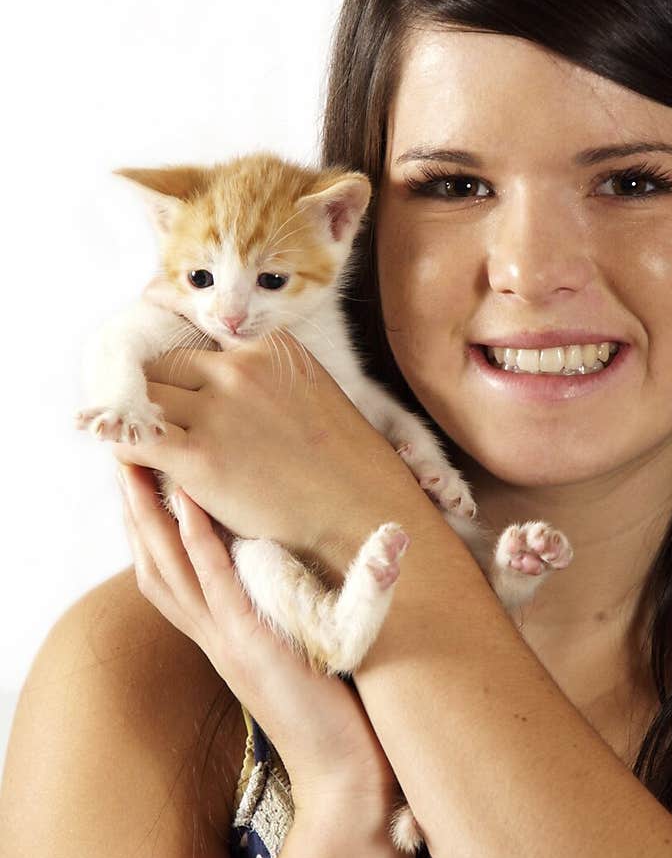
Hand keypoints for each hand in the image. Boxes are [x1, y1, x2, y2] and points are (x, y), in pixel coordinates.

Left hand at [109, 333, 435, 577]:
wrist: (362, 516)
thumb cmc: (348, 470)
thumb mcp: (316, 398)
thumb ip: (271, 384)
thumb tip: (228, 392)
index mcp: (272, 348)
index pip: (200, 341)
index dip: (180, 367)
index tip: (165, 379)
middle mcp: (240, 367)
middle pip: (166, 363)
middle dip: (152, 387)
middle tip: (140, 412)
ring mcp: (218, 408)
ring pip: (145, 395)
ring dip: (133, 414)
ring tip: (127, 433)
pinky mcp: (198, 455)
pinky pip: (135, 436)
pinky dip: (123, 442)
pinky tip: (125, 455)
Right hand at [116, 461, 401, 814]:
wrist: (347, 775)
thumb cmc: (335, 714)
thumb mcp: (297, 655)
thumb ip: (282, 618)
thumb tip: (293, 574)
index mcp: (221, 641)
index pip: (168, 579)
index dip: (149, 532)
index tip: (141, 486)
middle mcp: (214, 639)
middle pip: (155, 567)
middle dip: (134, 512)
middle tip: (120, 460)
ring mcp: (228, 642)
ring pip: (171, 569)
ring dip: (150, 514)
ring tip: (136, 466)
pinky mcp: (251, 645)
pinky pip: (215, 583)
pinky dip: (197, 540)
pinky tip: (186, 502)